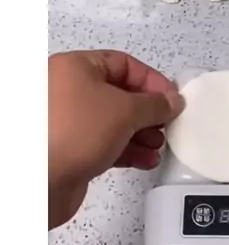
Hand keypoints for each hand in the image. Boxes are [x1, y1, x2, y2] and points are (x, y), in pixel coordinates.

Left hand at [48, 50, 182, 229]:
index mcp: (75, 68)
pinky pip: (105, 143)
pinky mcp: (70, 148)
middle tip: (167, 122)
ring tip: (158, 144)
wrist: (41, 180)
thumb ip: (154, 105)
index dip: (151, 80)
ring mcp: (67, 121)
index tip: (171, 97)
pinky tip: (145, 159)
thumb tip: (171, 101)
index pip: (123, 64)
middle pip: (119, 94)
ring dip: (140, 133)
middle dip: (147, 110)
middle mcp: (68, 90)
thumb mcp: (125, 111)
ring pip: (113, 121)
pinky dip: (127, 149)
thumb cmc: (74, 133)